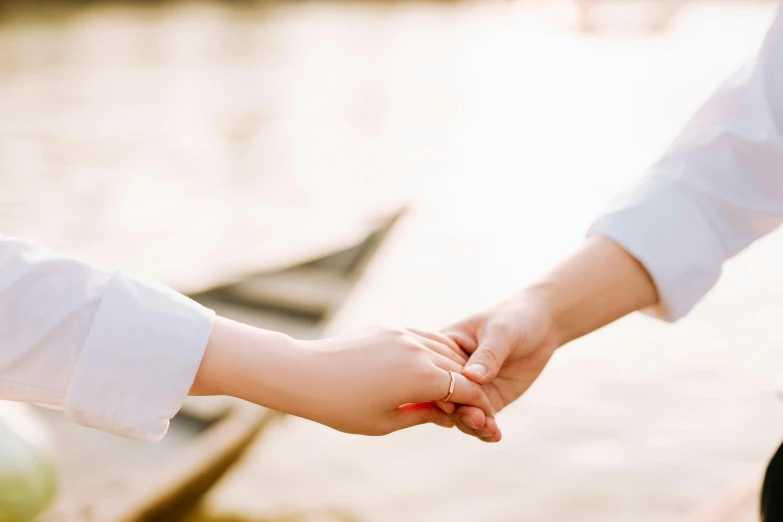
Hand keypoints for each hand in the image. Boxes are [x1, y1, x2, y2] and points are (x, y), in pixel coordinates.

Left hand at [295, 327, 499, 437]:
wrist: (306, 374)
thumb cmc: (342, 407)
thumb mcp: (386, 422)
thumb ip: (423, 414)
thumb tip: (447, 415)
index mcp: (422, 378)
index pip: (466, 389)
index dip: (479, 404)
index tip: (486, 417)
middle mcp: (418, 351)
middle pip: (459, 368)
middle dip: (471, 387)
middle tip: (477, 404)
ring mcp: (404, 335)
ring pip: (444, 349)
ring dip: (456, 366)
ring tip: (458, 385)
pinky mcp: (390, 329)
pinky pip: (424, 337)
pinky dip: (436, 351)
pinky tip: (437, 363)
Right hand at [438, 292, 558, 439]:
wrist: (542, 325)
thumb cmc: (514, 318)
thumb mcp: (501, 332)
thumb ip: (488, 355)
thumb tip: (473, 377)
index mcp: (445, 347)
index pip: (436, 370)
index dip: (440, 388)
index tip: (449, 402)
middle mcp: (454, 370)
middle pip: (446, 396)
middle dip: (458, 411)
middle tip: (475, 419)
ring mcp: (471, 387)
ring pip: (462, 412)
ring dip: (472, 424)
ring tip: (488, 429)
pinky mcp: (489, 399)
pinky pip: (482, 418)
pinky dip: (486, 429)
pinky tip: (494, 435)